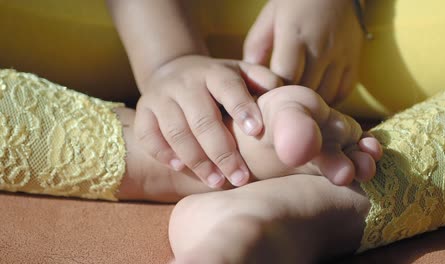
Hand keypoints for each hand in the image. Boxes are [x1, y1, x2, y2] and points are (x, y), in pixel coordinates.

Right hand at [134, 55, 280, 187]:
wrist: (173, 69)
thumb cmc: (216, 81)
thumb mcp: (240, 72)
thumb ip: (262, 80)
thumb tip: (285, 95)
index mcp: (213, 72)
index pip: (228, 88)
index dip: (242, 108)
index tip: (257, 131)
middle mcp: (185, 82)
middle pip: (202, 120)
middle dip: (222, 152)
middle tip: (240, 178)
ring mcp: (160, 97)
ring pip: (176, 132)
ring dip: (196, 160)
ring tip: (216, 181)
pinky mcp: (143, 110)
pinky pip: (148, 135)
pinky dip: (162, 153)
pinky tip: (180, 167)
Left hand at [244, 0, 363, 103]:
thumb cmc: (297, 1)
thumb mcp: (270, 15)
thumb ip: (257, 45)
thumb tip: (248, 75)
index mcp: (295, 34)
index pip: (284, 76)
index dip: (273, 90)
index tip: (264, 95)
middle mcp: (320, 47)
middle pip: (303, 89)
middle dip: (289, 100)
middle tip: (278, 106)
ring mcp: (340, 55)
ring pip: (324, 95)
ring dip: (308, 103)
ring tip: (296, 104)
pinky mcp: (354, 61)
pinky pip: (343, 92)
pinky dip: (329, 100)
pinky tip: (316, 97)